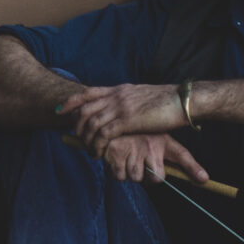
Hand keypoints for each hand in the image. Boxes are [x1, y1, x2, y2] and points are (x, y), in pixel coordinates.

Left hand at [59, 82, 188, 154]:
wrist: (181, 100)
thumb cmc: (167, 101)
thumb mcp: (142, 96)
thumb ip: (129, 100)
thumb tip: (123, 106)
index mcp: (119, 90)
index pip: (88, 93)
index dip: (72, 102)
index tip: (61, 111)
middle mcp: (116, 96)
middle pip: (85, 109)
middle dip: (77, 125)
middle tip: (78, 138)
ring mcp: (120, 107)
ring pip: (91, 123)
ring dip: (86, 139)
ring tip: (90, 151)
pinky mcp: (127, 120)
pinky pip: (103, 134)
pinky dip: (96, 145)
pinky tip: (98, 153)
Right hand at [99, 132, 209, 184]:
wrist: (106, 114)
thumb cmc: (134, 130)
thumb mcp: (155, 133)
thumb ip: (172, 156)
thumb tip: (199, 176)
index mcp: (162, 141)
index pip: (182, 155)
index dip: (193, 168)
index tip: (204, 179)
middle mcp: (151, 145)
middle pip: (156, 178)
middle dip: (147, 176)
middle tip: (140, 163)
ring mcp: (134, 149)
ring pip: (136, 177)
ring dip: (130, 173)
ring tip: (127, 156)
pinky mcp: (116, 153)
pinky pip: (120, 176)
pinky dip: (117, 171)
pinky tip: (116, 157)